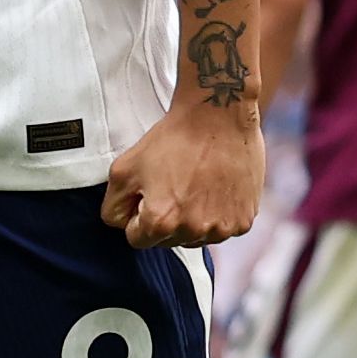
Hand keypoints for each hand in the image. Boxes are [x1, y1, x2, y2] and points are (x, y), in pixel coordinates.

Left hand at [102, 101, 260, 250]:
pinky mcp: (244, 221)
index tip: (150, 193)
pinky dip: (218, 213)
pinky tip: (215, 187)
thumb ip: (113, 208)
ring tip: (196, 184)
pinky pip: (222, 228)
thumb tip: (123, 225)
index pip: (138, 239)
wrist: (218, 116)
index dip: (138, 215)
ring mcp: (222, 228)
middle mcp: (192, 232)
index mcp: (160, 223)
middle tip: (174, 184)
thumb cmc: (172, 139)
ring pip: (196, 237)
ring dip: (193, 219)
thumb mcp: (123, 169)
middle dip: (166, 218)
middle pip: (168, 241)